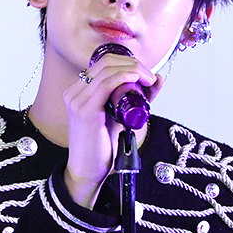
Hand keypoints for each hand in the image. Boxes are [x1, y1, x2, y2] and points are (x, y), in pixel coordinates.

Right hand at [61, 50, 161, 208]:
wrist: (87, 170)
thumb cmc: (101, 146)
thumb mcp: (120, 117)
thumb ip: (135, 98)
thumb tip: (158, 78)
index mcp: (78, 91)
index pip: (104, 63)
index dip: (128, 61)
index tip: (145, 73)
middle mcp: (74, 93)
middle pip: (107, 61)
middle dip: (134, 63)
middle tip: (150, 77)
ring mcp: (77, 100)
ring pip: (109, 68)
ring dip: (135, 69)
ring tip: (149, 80)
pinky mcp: (85, 110)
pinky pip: (107, 83)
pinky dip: (126, 76)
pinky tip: (138, 79)